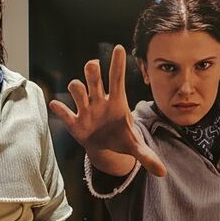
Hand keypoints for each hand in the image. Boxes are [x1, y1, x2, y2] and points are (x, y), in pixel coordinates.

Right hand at [49, 44, 164, 176]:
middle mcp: (99, 101)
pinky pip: (65, 113)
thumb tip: (163, 172)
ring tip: (78, 89)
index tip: (119, 48)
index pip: (117, 79)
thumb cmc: (121, 138)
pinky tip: (56, 106)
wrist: (104, 147)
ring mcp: (85, 110)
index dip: (117, 64)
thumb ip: (148, 157)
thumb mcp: (136, 147)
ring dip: (77, 89)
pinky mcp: (74, 122)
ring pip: (77, 90)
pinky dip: (59, 109)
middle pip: (94, 79)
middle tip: (93, 65)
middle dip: (92, 71)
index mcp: (116, 102)